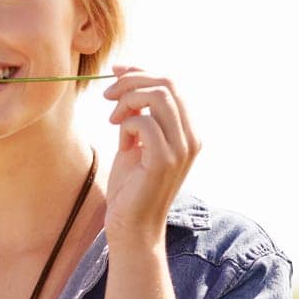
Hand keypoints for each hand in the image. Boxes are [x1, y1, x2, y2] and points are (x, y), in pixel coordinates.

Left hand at [102, 64, 201, 245]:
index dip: (142, 72)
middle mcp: (191, 137)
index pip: (171, 84)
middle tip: (107, 96)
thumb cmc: (131, 186)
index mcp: (187, 131)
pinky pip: (143, 123)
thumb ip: (137, 111)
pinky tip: (121, 146)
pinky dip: (125, 126)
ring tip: (112, 120)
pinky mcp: (165, 161)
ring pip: (157, 97)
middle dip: (131, 82)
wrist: (131, 226)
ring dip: (127, 101)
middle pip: (166, 84)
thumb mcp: (134, 140)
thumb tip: (125, 72)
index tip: (116, 72)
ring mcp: (181, 149)